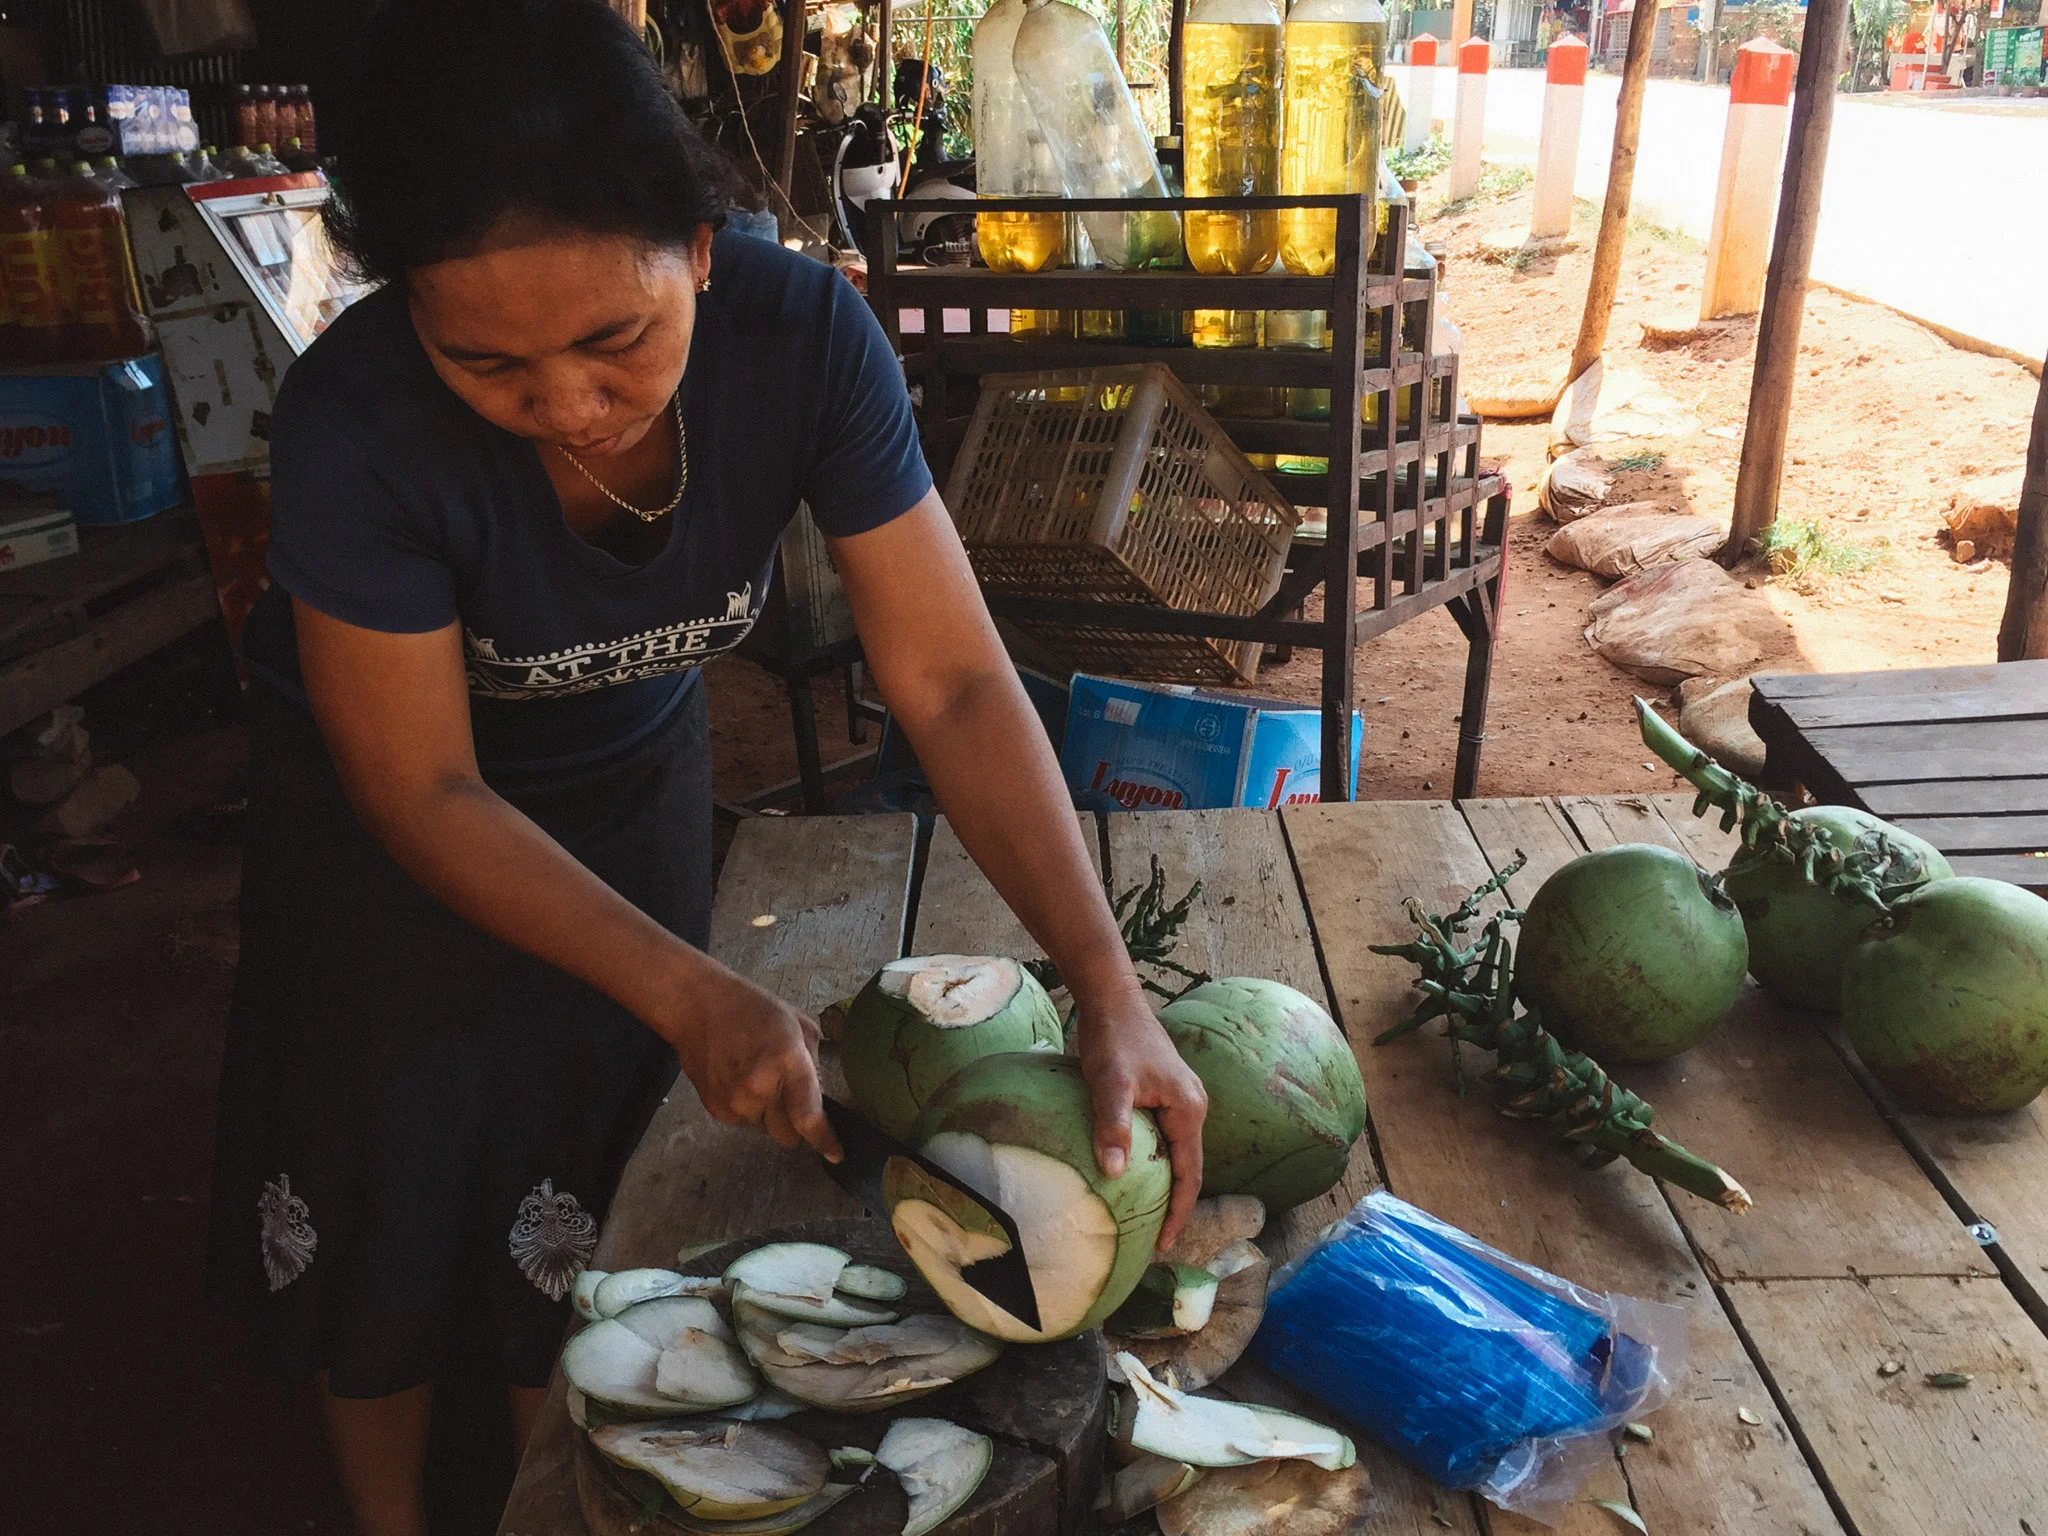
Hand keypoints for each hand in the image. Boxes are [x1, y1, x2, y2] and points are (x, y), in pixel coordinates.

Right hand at [660, 962, 843, 1161]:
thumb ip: (813, 1064)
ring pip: (766, 1130)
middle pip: (788, 1135)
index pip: (808, 1116)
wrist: (696, 1006)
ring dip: (771, 1114)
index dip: (824, 1140)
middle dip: (796, 1123)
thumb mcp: (797, 1024)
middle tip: (789, 1093)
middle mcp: (760, 1087)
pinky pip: (745, 1123)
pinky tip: (740, 1080)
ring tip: (759, 1078)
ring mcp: (735, 1102)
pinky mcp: (716, 1109)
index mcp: (787, 1060)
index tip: (836, 1154)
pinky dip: (749, 1109)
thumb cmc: (751, 1009)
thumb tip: (818, 1098)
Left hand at [1070, 979, 1207, 1251]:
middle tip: (1154, 1241)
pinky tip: (1133, 1173)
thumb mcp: (1110, 1082)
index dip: (1180, 1212)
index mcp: (1189, 1110)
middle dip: (1176, 1205)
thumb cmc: (1113, 1039)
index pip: (1191, 1174)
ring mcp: (1179, 1099)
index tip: (1163, 1244)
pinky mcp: (1163, 1093)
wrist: (1112, 999)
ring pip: (1176, 1153)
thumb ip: (1112, 1125)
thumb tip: (1115, 1173)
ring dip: (1165, 1184)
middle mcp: (1192, 1107)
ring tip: (1146, 1216)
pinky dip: (1154, 1161)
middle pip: (1189, 1167)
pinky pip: (1164, 1138)